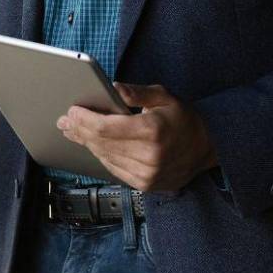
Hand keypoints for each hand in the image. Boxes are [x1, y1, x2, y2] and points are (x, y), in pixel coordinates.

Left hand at [57, 83, 218, 191]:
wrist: (208, 147)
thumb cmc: (184, 119)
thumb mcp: (164, 96)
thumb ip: (137, 92)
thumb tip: (113, 88)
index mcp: (152, 130)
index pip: (105, 127)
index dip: (84, 119)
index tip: (72, 111)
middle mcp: (149, 156)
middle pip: (101, 142)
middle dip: (79, 130)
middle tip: (64, 121)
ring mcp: (147, 173)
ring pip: (104, 156)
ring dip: (86, 143)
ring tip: (73, 131)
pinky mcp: (145, 184)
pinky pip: (113, 168)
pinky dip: (101, 155)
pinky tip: (92, 145)